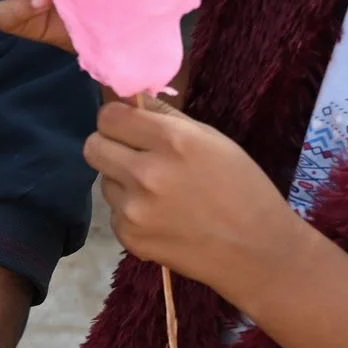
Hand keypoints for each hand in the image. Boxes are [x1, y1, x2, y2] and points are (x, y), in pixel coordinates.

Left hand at [84, 98, 302, 306]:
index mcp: (172, 141)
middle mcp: (146, 173)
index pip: (110, 117)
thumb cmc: (241, 188)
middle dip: (109, 145)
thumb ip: (166, 118)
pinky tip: (161, 218)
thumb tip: (130, 98)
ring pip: (104, 180)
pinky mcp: (128, 237)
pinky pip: (114, 212)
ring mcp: (134, 209)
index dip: (117, 119)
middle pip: (93, 147)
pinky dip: (130, 212)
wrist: (254, 250)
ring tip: (159, 192)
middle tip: (131, 154)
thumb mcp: (212, 140)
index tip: (128, 125)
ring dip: (122, 181)